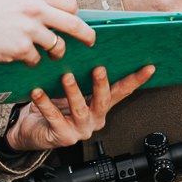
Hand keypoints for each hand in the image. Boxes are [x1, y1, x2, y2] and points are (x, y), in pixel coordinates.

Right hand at [0, 0, 94, 64]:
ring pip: (58, 46)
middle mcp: (35, 9)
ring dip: (56, 53)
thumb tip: (60, 13)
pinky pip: (37, 59)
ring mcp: (29, 30)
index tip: (77, 21)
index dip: (76, 15)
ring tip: (50, 54)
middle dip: (86, 35)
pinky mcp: (21, 48)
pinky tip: (23, 56)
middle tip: (90, 42)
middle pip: (74, 24)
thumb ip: (37, 1)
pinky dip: (32, 61)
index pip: (69, 4)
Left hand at [3, 65, 157, 151]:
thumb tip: (83, 45)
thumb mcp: (70, 89)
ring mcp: (80, 129)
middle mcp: (94, 119)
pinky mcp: (63, 137)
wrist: (32, 130)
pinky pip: (54, 118)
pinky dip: (45, 103)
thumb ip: (80, 74)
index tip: (148, 67)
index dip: (136, 80)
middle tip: (99, 69)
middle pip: (103, 101)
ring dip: (73, 91)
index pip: (122, 91)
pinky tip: (39, 92)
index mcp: (100, 106)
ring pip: (80, 109)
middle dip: (101, 84)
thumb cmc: (53, 106)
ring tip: (67, 77)